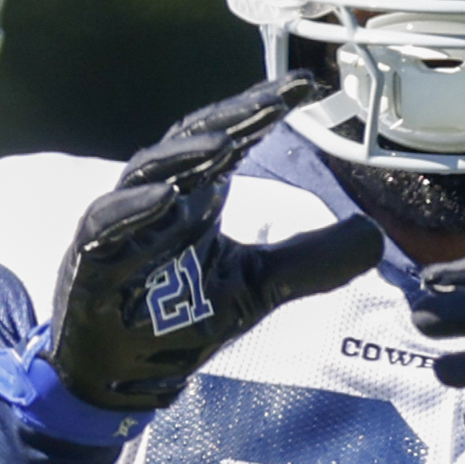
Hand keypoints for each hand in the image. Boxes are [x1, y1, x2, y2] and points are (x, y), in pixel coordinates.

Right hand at [50, 74, 381, 410]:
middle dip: (230, 117)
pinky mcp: (90, 263)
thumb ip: (311, 261)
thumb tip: (374, 237)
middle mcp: (157, 199)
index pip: (229, 138)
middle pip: (190, 142)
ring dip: (183, 157)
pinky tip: (162, 198)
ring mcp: (120, 227)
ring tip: (224, 141)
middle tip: (274, 101)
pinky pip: (104, 227)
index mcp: (196, 196)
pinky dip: (131, 210)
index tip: (306, 85)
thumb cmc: (178, 321)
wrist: (122, 377)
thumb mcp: (259, 288)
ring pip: (145, 174)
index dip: (262, 109)